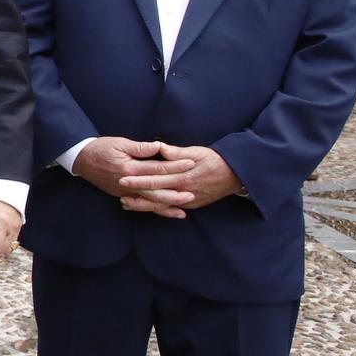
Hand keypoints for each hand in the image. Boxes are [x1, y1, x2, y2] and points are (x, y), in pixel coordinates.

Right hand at [72, 136, 182, 212]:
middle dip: (175, 192)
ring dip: (167, 205)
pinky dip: (156, 209)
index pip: (156, 168)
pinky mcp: (123, 196)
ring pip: (150, 202)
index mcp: (129, 168)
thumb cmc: (101, 148)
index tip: (191, 163)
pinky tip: (169, 212)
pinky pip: (142, 205)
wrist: (81, 160)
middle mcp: (128, 183)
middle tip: (193, 192)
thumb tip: (159, 146)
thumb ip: (140, 147)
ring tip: (184, 207)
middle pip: (156, 190)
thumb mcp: (119, 143)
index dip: (175, 165)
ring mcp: (125, 192)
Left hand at [117, 143, 240, 216]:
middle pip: (155, 193)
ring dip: (143, 205)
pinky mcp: (191, 204)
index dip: (138, 178)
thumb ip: (177, 152)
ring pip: (162, 204)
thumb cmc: (215, 160)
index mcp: (183, 176)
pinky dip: (157, 208)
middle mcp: (184, 190)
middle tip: (119, 192)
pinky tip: (145, 207)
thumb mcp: (196, 152)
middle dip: (136, 193)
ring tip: (126, 203)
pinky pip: (171, 207)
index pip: (156, 178)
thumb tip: (160, 147)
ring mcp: (188, 200)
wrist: (236, 175)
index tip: (122, 176)